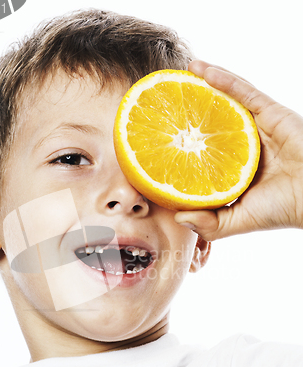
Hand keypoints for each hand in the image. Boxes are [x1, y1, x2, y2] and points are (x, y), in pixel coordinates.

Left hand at [174, 60, 302, 240]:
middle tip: (164, 102)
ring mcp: (255, 127)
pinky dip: (223, 79)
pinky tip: (200, 70)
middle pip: (211, 123)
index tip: (158, 139)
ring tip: (178, 76)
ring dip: (202, 87)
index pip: (203, 153)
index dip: (183, 145)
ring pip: (225, 102)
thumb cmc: (281, 210)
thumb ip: (209, 223)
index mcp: (234, 169)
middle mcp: (243, 145)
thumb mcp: (237, 221)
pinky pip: (243, 91)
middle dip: (190, 112)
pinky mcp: (269, 113)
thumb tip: (177, 218)